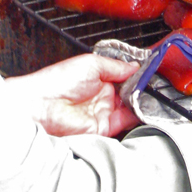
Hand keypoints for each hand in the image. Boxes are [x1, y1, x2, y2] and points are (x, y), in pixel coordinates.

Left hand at [6, 54, 139, 136]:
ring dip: (141, 102)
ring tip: (149, 94)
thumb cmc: (57, 81)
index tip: (148, 73)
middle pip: (130, 94)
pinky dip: (137, 115)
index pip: (124, 78)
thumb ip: (116, 66)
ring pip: (131, 108)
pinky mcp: (104, 127)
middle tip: (150, 84)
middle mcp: (102, 97)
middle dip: (141, 89)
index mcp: (98, 80)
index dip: (136, 76)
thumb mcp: (91, 64)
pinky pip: (126, 121)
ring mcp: (103, 112)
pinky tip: (142, 105)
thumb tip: (135, 66)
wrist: (41, 105)